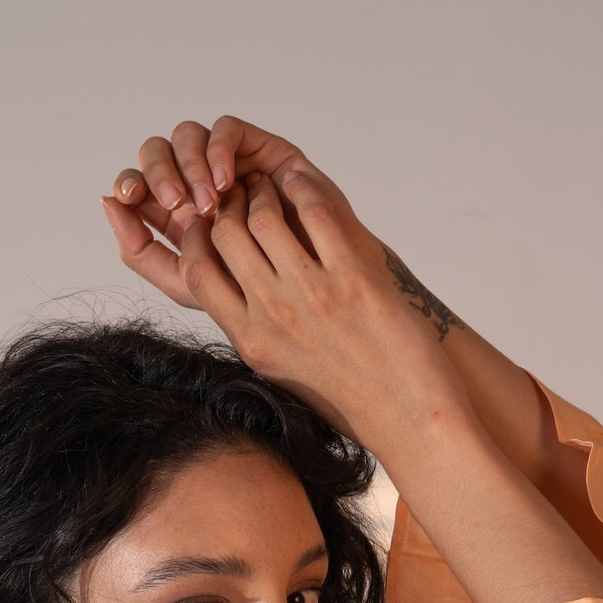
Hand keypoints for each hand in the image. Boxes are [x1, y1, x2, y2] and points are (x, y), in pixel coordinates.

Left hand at [100, 114, 391, 311]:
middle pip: (156, 153)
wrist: (312, 292)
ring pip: (186, 136)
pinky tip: (225, 180)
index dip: (128, 185)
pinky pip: (225, 129)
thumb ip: (142, 252)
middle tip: (175, 203)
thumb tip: (107, 203)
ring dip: (188, 163)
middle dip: (157, 172)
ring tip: (207, 200)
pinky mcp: (257, 149)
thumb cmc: (256, 292)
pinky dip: (217, 149)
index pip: (138, 186)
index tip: (128, 200)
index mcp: (174, 214)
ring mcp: (226, 164)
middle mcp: (196, 184)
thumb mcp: (189, 283)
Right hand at [101, 127, 469, 457]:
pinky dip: (305, 190)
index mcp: (250, 340)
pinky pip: (315, 213)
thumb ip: (256, 330)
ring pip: (264, 215)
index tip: (209, 222)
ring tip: (275, 187)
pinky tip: (306, 186)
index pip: (198, 272)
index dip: (197, 237)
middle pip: (224, 234)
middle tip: (243, 193)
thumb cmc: (350, 396)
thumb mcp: (285, 371)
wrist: (406, 415)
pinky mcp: (352, 277)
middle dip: (228, 204)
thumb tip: (235, 290)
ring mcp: (312, 294)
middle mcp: (273, 316)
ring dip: (266, 191)